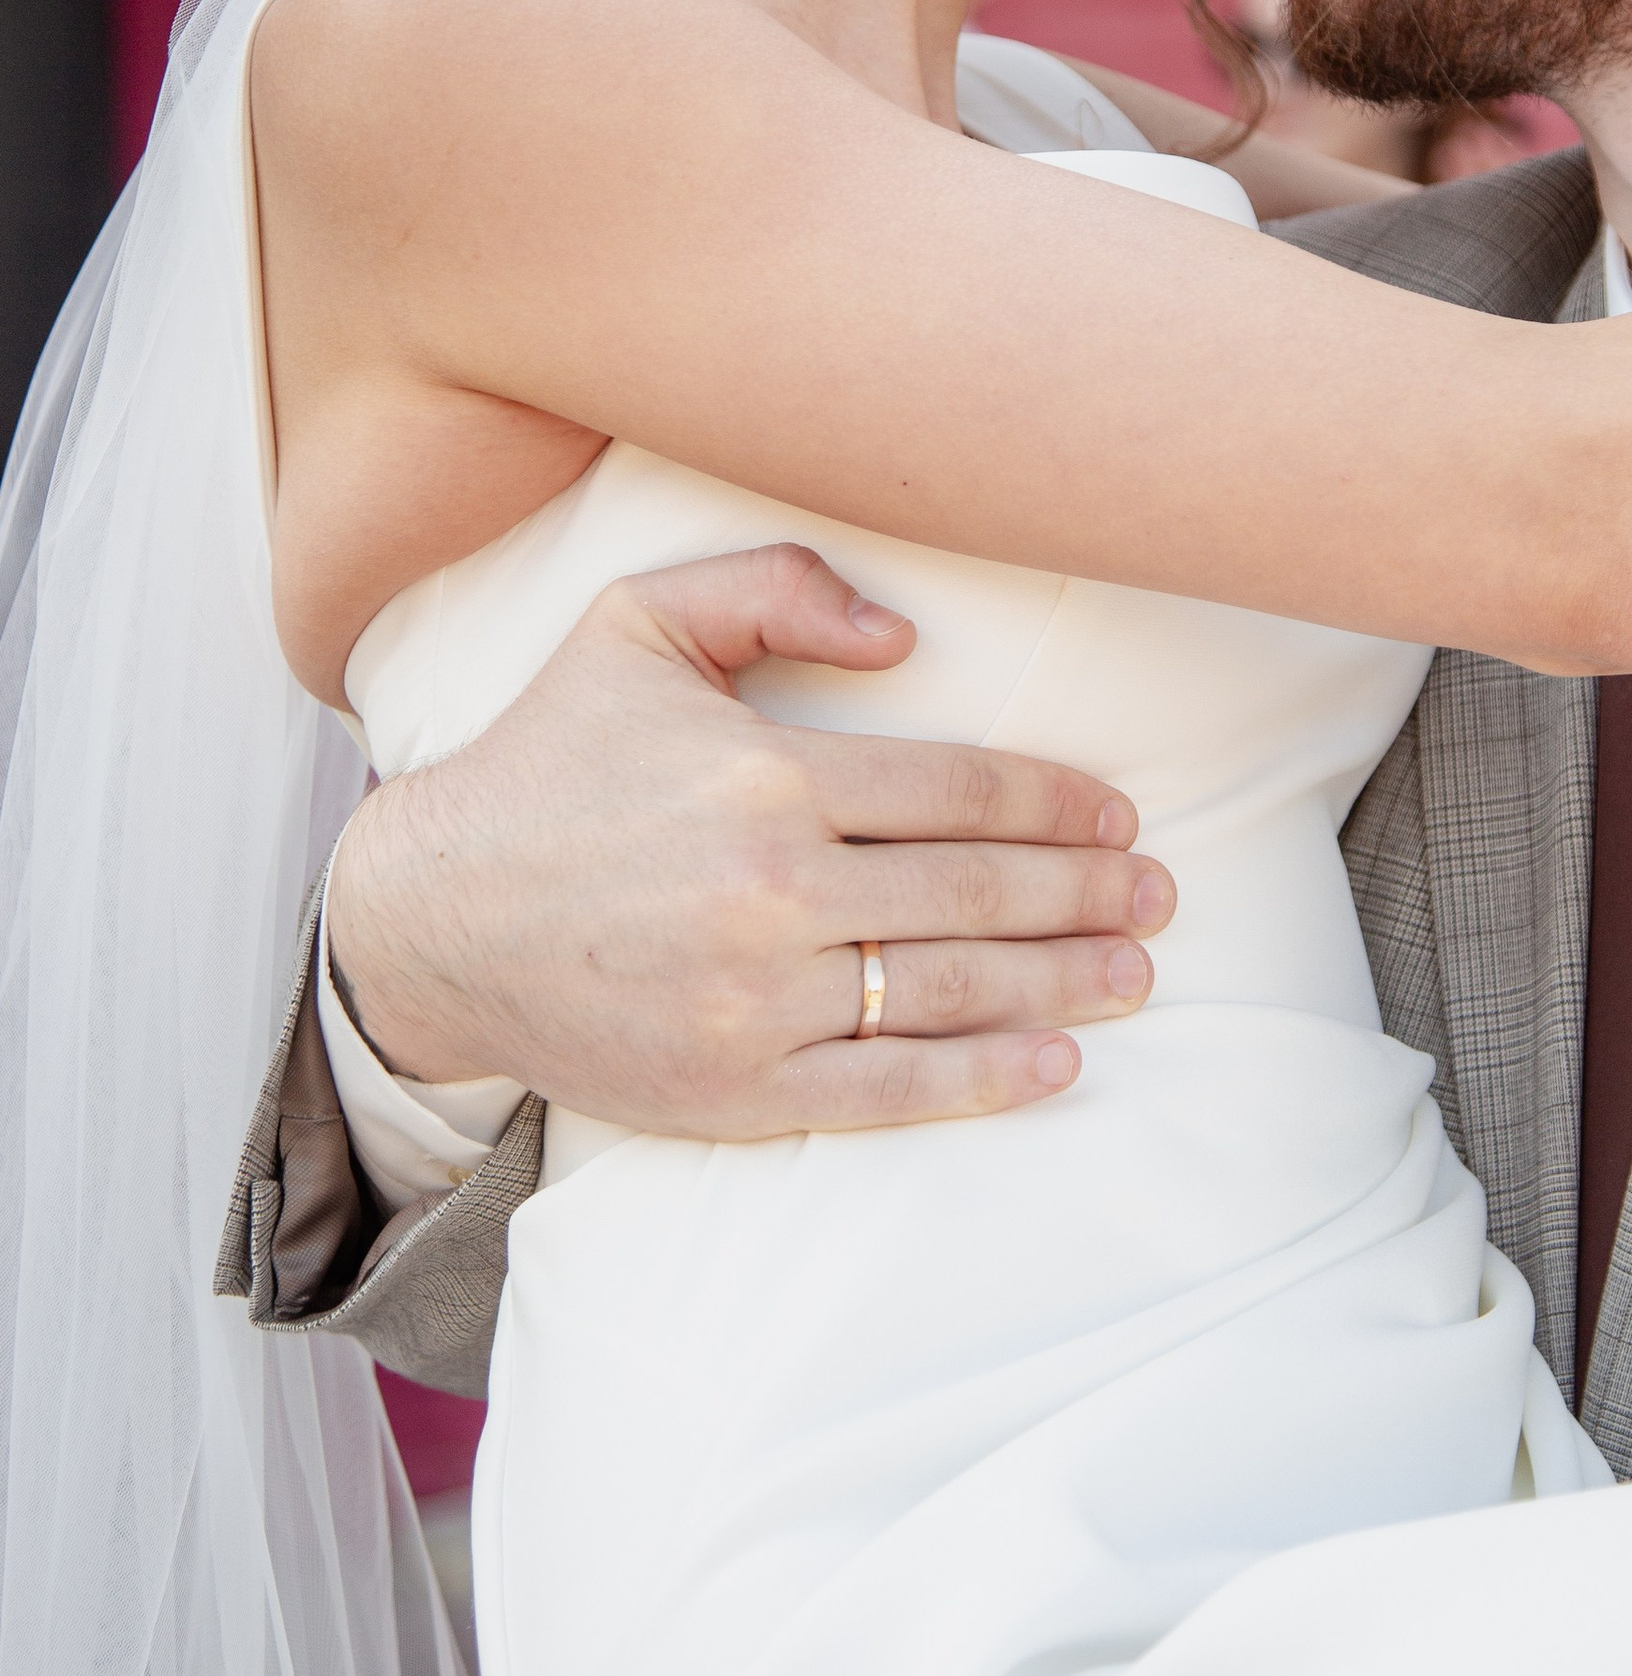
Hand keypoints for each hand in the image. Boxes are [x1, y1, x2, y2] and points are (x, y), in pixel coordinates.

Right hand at [327, 544, 1174, 1134]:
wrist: (426, 917)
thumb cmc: (546, 762)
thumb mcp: (637, 627)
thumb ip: (773, 588)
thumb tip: (907, 635)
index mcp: (764, 774)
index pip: (958, 792)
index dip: (1058, 805)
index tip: (1118, 818)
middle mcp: (767, 889)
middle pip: (974, 893)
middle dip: (1086, 895)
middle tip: (1160, 897)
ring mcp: (749, 998)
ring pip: (947, 990)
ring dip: (1062, 984)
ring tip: (1135, 974)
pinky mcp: (727, 1087)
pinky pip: (883, 1087)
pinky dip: (981, 1079)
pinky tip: (1054, 1062)